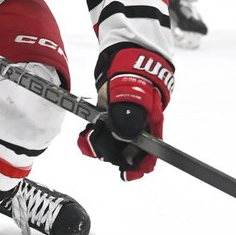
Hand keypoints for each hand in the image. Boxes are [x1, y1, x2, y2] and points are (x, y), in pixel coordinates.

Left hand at [78, 47, 173, 179]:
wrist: (120, 61)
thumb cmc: (133, 75)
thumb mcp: (133, 93)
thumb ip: (131, 114)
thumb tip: (127, 136)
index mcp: (150, 126)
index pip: (151, 154)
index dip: (140, 166)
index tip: (126, 174)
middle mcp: (137, 130)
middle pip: (126, 155)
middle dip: (110, 152)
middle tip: (98, 139)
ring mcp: (121, 127)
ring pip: (111, 148)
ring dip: (98, 145)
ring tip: (89, 133)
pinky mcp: (107, 122)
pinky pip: (100, 139)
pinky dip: (90, 140)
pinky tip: (85, 135)